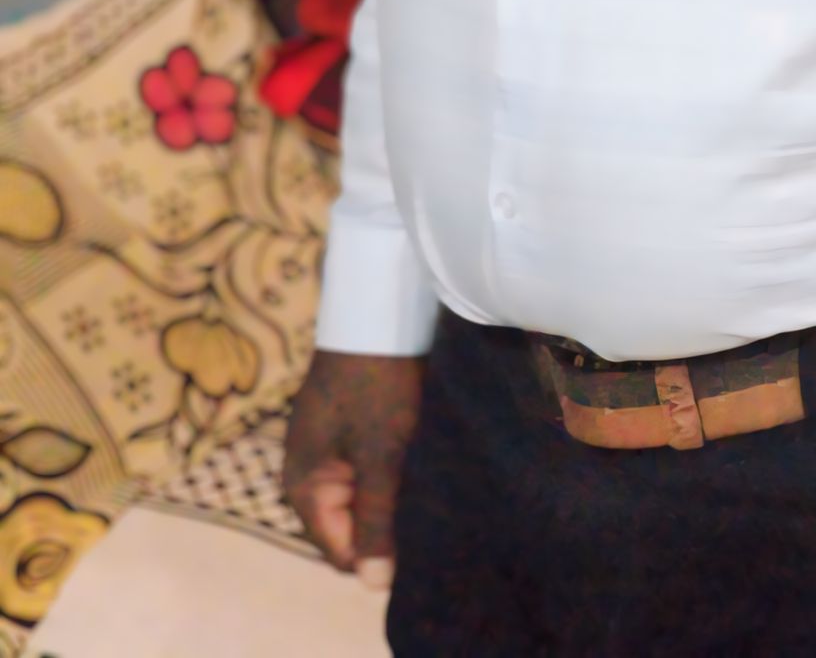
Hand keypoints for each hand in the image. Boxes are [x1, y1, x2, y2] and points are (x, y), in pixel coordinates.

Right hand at [283, 348, 423, 590]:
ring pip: (362, 499)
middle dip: (385, 526)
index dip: (378, 555)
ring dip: (390, 498)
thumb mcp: (380, 454)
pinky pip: (366, 472)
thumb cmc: (376, 384)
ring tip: (428, 494)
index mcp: (302, 486)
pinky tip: (419, 469)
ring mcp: (325, 451)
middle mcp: (307, 474)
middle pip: (350, 527)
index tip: (420, 545)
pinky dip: (389, 474)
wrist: (376, 312)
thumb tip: (374, 586)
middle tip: (430, 518)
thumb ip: (375, 519)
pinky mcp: (345, 431)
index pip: (340, 551)